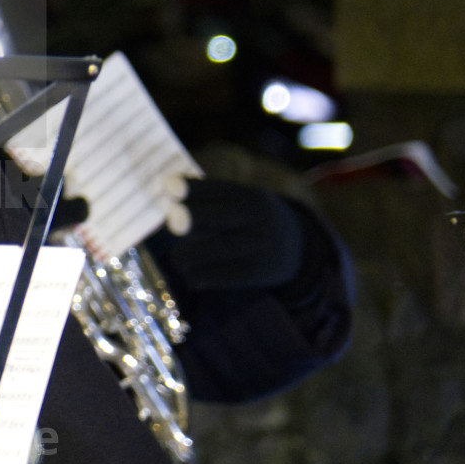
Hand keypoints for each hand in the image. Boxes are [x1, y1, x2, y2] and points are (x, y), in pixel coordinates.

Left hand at [150, 177, 305, 290]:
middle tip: (172, 222)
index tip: (167, 186)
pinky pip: (227, 275)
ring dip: (191, 255)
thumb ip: (210, 200)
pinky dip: (204, 276)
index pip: (216, 189)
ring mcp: (261, 244)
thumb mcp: (241, 201)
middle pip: (219, 216)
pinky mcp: (262, 271)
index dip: (192, 188)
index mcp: (248, 195)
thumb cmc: (250, 219)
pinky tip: (190, 277)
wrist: (298, 245)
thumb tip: (165, 199)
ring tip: (177, 258)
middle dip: (193, 218)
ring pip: (218, 249)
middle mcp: (256, 217)